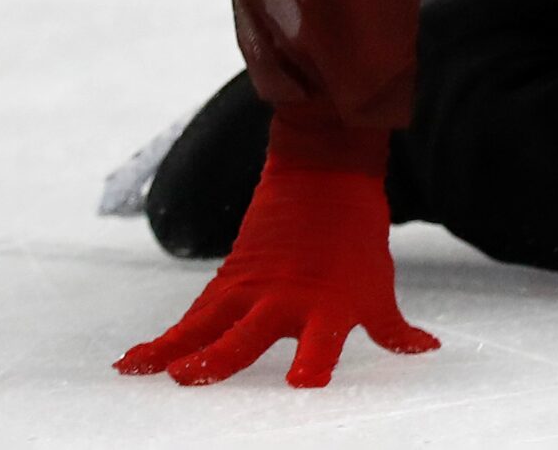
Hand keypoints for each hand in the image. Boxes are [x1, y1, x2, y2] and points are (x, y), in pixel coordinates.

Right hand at [116, 156, 437, 387]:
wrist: (324, 175)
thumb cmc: (356, 240)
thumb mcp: (379, 286)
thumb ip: (394, 328)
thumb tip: (425, 350)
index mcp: (328, 307)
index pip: (321, 343)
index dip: (313, 362)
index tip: (303, 382)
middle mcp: (283, 302)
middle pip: (245, 336)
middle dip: (219, 357)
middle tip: (190, 376)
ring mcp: (251, 290)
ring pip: (206, 325)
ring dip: (176, 349)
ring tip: (147, 371)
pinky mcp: (227, 281)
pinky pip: (191, 318)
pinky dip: (161, 340)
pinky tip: (131, 362)